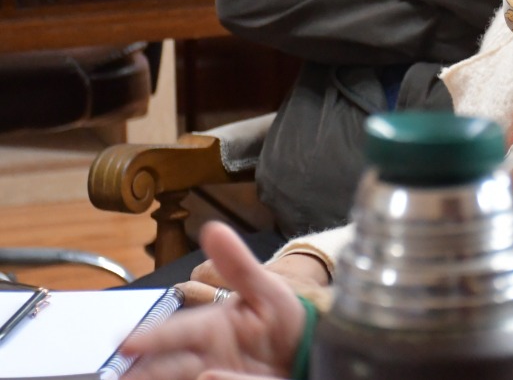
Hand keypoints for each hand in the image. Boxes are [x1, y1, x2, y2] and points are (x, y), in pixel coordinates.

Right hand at [123, 223, 306, 379]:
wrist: (314, 351)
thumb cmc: (284, 317)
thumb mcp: (266, 289)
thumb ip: (238, 265)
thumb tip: (212, 228)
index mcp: (209, 328)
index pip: (175, 332)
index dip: (151, 338)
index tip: (126, 343)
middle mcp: (204, 357)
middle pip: (166, 366)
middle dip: (144, 372)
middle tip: (117, 379)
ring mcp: (215, 376)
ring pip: (178, 378)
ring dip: (159, 379)